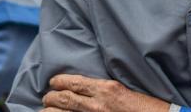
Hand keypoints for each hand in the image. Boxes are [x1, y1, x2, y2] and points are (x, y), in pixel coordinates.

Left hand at [42, 75, 167, 111]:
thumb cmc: (145, 105)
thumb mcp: (125, 89)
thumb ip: (106, 88)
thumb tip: (90, 88)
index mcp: (107, 89)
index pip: (75, 83)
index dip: (60, 82)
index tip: (53, 82)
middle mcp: (98, 104)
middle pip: (65, 99)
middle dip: (51, 98)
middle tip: (46, 97)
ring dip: (51, 111)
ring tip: (45, 110)